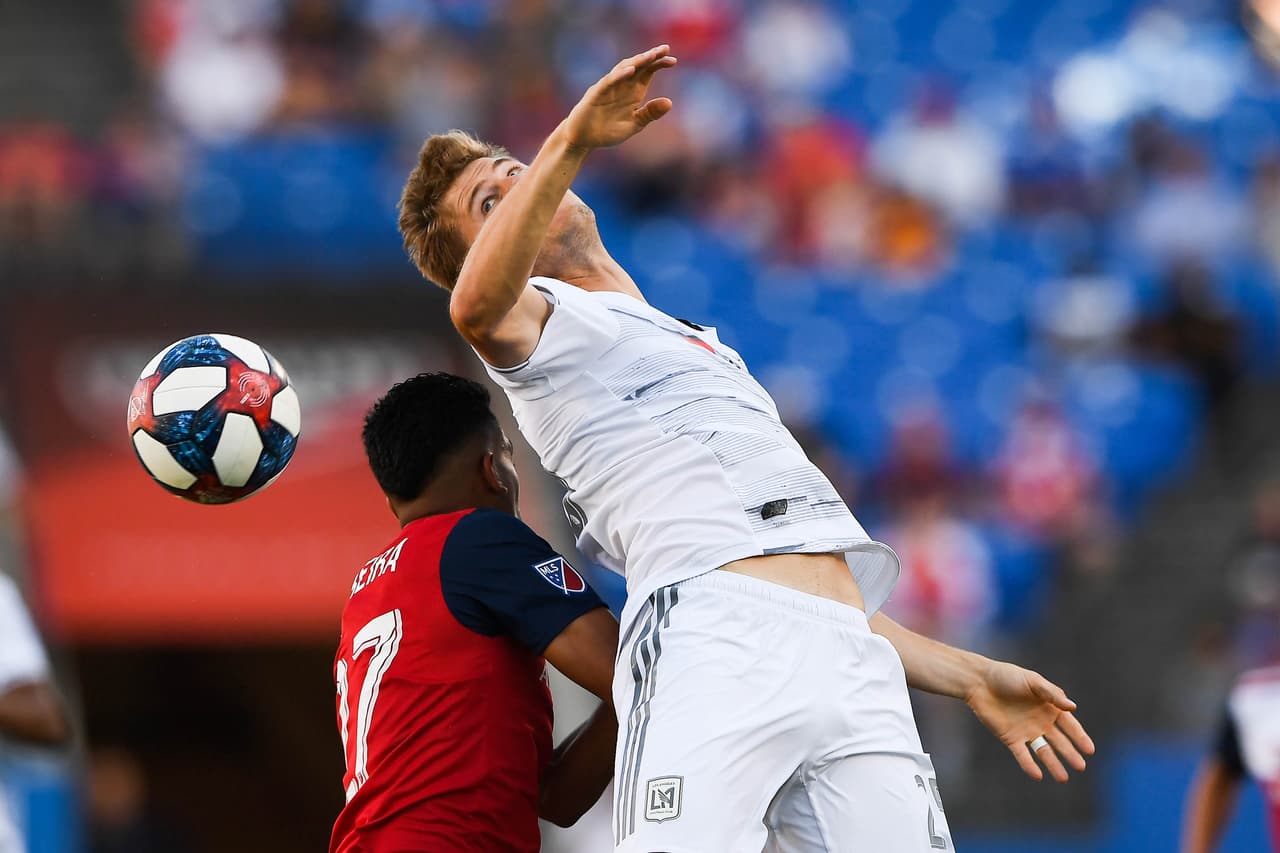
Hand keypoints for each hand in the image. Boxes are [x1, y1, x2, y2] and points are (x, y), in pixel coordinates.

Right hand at [561, 45, 677, 149]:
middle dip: (650, 57)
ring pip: (623, 69)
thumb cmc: (607, 130)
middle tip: (665, 48)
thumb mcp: (634, 124)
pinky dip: (619, 75)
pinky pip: (608, 82)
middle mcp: (621, 85)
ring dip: (636, 62)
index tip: (673, 60)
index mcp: (632, 91)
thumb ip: (650, 113)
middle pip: (637, 66)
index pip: (647, 72)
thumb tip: (670, 102)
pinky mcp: (596, 94)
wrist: (583, 139)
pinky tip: (630, 70)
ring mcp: (608, 88)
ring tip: (650, 55)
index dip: (658, 64)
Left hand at [966, 660, 1094, 782]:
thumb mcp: (1033, 682)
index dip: (1080, 738)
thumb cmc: (1007, 676)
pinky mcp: (1010, 738)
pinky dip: (1029, 765)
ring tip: (1063, 779)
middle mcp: (1041, 722)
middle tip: (1081, 767)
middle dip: (1070, 754)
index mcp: (1050, 708)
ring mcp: (1026, 732)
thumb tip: (1073, 707)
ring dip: (1053, 764)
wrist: (980, 682)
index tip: (1090, 750)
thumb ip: (1053, 695)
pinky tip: (1037, 775)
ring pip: (1043, 752)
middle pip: (1059, 742)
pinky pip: (1022, 755)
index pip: (1070, 726)